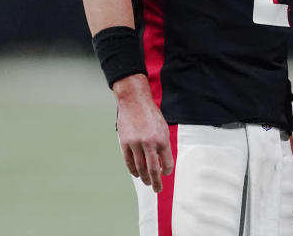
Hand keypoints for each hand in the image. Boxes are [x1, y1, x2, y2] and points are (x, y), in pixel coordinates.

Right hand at [113, 74, 173, 192]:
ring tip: (147, 182)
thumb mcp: (163, 127)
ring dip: (144, 177)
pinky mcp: (124, 143)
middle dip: (156, 181)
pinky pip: (129, 161)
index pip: (166, 161)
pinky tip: (137, 174)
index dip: (167, 170)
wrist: (134, 102)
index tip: (166, 174)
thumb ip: (163, 144)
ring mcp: (135, 144)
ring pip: (140, 167)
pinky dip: (133, 170)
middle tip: (158, 189)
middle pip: (152, 169)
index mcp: (162, 139)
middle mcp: (149, 143)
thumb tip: (163, 161)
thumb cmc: (151, 115)